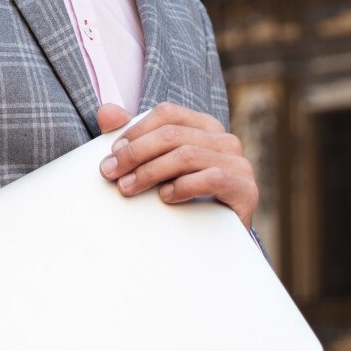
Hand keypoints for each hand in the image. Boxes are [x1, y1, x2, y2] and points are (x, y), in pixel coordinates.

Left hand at [96, 103, 258, 229]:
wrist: (216, 239)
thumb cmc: (183, 195)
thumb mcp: (155, 163)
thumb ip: (133, 136)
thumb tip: (105, 111)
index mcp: (205, 126)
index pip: (167, 113)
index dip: (136, 130)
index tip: (112, 153)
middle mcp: (225, 140)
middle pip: (173, 135)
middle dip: (136, 153)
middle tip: (110, 172)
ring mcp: (239, 164)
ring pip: (188, 155)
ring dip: (151, 171)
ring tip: (127, 187)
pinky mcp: (246, 189)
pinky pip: (213, 177)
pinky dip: (183, 186)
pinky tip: (165, 197)